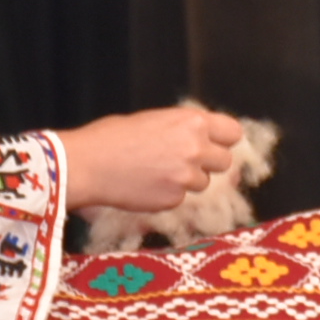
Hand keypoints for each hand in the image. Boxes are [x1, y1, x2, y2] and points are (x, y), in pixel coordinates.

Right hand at [62, 106, 241, 214]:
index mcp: (193, 122)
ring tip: (156, 172)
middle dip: (209, 163)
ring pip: (203, 183)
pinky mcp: (173, 200)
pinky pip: (180, 198)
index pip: (233, 132)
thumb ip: (183, 130)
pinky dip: (168, 194)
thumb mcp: (154, 120)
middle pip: (225, 161)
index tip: (215, 144)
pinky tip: (145, 185)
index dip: (223, 140)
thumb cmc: (112, 137)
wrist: (87, 164)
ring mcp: (186, 177)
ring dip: (187, 180)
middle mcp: (196, 149)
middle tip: (186, 162)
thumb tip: (201, 138)